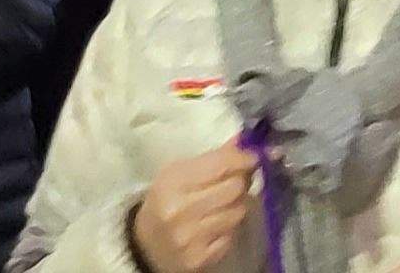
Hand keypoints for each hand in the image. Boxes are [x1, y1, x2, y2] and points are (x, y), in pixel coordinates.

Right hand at [126, 141, 257, 272]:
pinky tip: (217, 224)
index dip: (243, 158)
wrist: (145, 244)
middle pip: (234, 188)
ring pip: (237, 212)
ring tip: (224, 203)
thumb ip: (212, 158)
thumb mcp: (178, 173)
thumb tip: (243, 140)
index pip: (220, 165)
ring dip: (237, 205)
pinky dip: (229, 227)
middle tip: (239, 179)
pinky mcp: (200, 258)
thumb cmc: (165, 201)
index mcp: (172, 182)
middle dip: (242, 181)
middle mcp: (180, 210)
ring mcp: (191, 237)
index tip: (253, 156)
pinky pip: (231, 236)